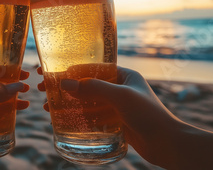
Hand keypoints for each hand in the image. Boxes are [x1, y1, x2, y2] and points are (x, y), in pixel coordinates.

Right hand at [37, 66, 180, 166]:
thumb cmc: (148, 114)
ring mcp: (118, 106)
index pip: (93, 68)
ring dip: (69, 103)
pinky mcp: (116, 122)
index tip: (50, 72)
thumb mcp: (120, 96)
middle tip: (44, 89)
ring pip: (87, 102)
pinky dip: (78, 117)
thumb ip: (93, 88)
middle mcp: (120, 88)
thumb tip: (65, 83)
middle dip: (65, 87)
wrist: (168, 143)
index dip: (71, 69)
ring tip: (48, 107)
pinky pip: (93, 117)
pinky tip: (64, 120)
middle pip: (87, 85)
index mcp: (124, 75)